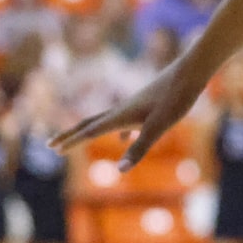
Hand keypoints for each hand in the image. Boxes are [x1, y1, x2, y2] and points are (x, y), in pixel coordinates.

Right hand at [51, 57, 205, 171]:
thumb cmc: (176, 99)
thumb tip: (120, 171)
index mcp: (121, 116)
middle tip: (51, 144)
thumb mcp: (159, 127)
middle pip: (88, 124)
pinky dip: (116, 132)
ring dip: (87, 131)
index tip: (53, 149)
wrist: (191, 71)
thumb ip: (139, 149)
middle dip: (69, 136)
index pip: (89, 132)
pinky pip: (123, 121)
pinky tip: (123, 139)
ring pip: (103, 121)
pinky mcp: (144, 105)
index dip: (71, 142)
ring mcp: (132, 106)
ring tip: (76, 140)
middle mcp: (121, 109)